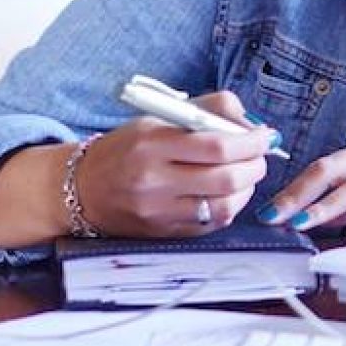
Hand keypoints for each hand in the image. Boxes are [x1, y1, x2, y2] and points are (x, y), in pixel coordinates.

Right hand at [71, 91, 275, 238]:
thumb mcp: (158, 117)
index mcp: (153, 144)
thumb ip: (208, 111)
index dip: (251, 141)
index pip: (217, 145)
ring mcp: (160, 213)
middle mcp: (155, 182)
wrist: (80, 189)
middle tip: (260, 155)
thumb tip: (253, 123)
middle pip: (227, 179)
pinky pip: (212, 224)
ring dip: (247, 189)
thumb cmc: (126, 148)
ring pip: (225, 207)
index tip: (265, 135)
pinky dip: (229, 207)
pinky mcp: (164, 234)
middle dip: (256, 165)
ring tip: (245, 174)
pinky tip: (226, 193)